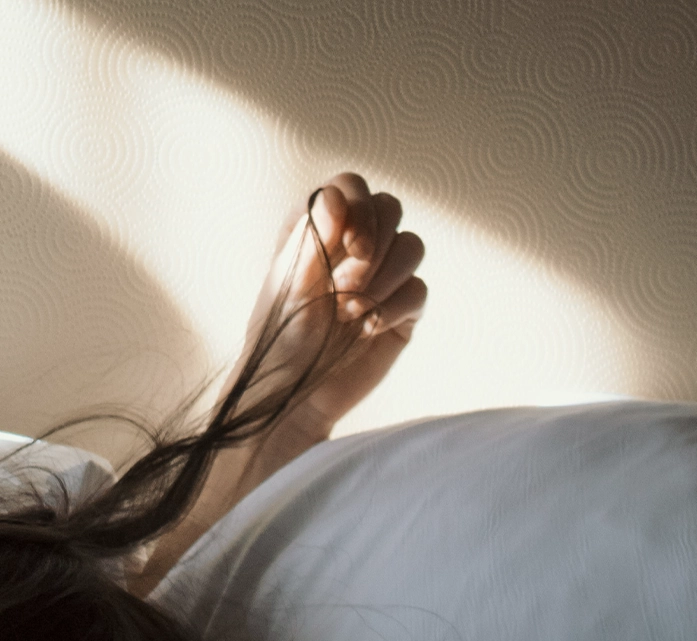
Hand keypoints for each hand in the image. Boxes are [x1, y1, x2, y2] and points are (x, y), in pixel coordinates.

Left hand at [243, 172, 427, 438]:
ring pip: (412, 246)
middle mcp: (352, 249)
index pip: (350, 188)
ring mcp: (380, 279)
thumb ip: (312, 237)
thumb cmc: (278, 340)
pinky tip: (367, 328)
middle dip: (373, 244)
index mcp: (317, 232)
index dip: (358, 206)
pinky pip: (418, 290)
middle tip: (343, 285)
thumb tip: (336, 196)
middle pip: (390, 208)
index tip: (348, 244)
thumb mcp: (288, 284)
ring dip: (383, 277)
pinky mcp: (400, 312)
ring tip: (348, 312)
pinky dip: (394, 307)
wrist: (291, 397)